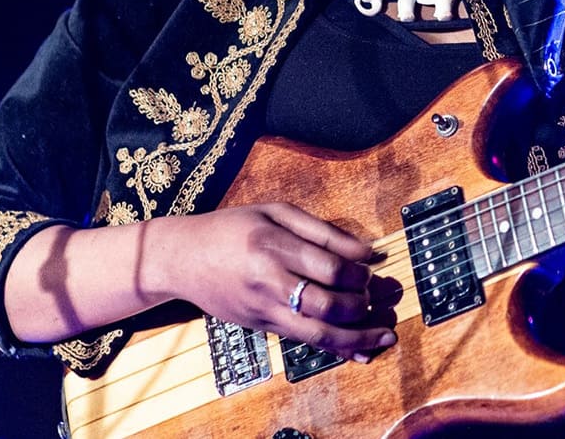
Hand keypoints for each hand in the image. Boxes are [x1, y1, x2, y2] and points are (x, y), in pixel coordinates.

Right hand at [151, 203, 395, 360]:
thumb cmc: (231, 228)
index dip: (360, 271)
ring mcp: (263, 309)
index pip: (330, 267)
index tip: (371, 266)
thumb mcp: (275, 212)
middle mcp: (268, 281)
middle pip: (328, 303)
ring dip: (357, 337)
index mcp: (273, 246)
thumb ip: (322, 230)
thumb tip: (366, 251)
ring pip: (318, 333)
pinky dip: (335, 349)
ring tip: (383, 335)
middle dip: (360, 301)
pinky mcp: (260, 327)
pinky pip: (303, 342)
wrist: (180, 258)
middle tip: (371, 292)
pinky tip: (360, 352)